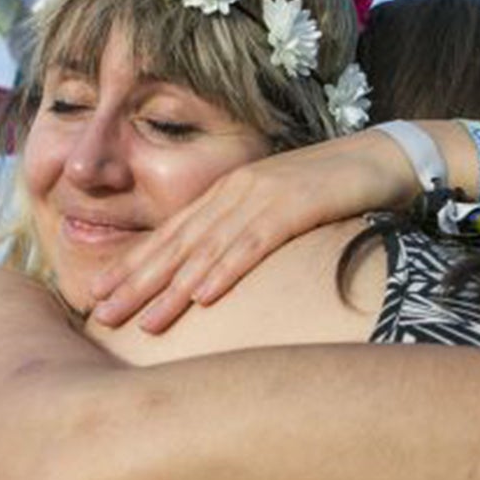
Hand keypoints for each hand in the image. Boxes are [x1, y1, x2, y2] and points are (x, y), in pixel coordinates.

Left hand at [89, 130, 416, 330]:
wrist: (383, 158)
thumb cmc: (330, 191)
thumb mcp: (275, 211)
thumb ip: (241, 234)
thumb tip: (208, 276)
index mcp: (226, 193)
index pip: (169, 235)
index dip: (131, 265)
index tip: (96, 295)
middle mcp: (235, 192)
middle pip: (176, 244)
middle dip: (136, 282)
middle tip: (100, 315)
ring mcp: (262, 196)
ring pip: (207, 249)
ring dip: (173, 288)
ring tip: (144, 321)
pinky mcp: (295, 205)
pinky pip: (254, 243)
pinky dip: (226, 270)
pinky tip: (203, 295)